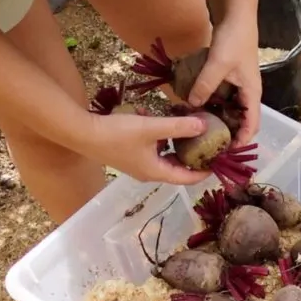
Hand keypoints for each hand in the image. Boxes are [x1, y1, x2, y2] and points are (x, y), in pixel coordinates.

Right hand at [73, 111, 213, 184]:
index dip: (204, 172)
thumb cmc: (116, 133)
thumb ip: (178, 127)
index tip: (219, 162)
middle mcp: (148, 172)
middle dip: (193, 156)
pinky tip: (159, 121)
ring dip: (176, 145)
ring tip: (189, 131)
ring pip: (165, 157)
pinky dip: (160, 139)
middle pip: (178, 168)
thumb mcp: (151, 127)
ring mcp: (138, 164)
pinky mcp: (129, 154)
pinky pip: (153, 149)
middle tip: (208, 143)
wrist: (82, 133)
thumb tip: (204, 125)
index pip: (187, 178)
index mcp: (156, 172)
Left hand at [188, 17, 261, 144]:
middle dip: (229, 133)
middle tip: (210, 144)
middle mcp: (248, 93)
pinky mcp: (230, 78)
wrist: (237, 15)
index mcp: (252, 93)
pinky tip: (198, 107)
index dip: (242, 140)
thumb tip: (191, 105)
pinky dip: (214, 105)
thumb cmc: (234, 39)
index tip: (227, 151)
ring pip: (231, 110)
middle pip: (241, 120)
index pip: (252, 125)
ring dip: (220, 120)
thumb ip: (205, 85)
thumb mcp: (217, 64)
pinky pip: (223, 98)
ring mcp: (239, 86)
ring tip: (202, 129)